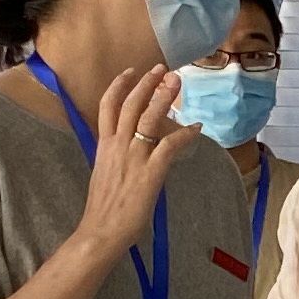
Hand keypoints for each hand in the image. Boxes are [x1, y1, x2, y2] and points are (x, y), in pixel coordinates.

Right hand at [79, 65, 186, 257]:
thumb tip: (128, 152)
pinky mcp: (151, 171)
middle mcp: (118, 146)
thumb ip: (115, 158)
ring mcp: (134, 157)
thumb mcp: (103, 174)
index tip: (130, 71)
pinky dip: (186, 134)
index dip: (119, 85)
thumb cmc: (104, 209)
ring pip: (149, 117)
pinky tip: (197, 128)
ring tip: (177, 82)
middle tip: (162, 69)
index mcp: (104, 146)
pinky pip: (171, 145)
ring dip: (164, 97)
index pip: (108, 106)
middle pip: (131, 104)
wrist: (101, 230)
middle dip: (147, 83)